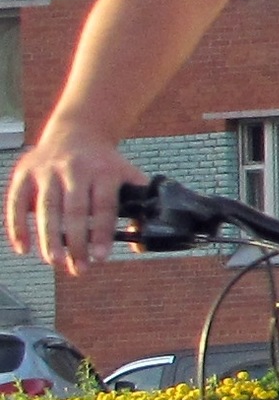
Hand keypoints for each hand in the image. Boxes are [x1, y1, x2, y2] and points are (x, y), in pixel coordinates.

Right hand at [6, 133, 145, 274]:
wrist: (78, 131)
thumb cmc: (104, 164)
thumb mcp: (127, 175)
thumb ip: (139, 206)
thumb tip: (141, 244)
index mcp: (103, 171)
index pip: (103, 206)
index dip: (102, 233)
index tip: (100, 258)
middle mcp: (75, 168)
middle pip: (74, 209)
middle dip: (75, 241)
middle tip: (78, 268)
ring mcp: (48, 169)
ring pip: (46, 206)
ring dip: (49, 237)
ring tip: (55, 262)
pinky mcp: (26, 172)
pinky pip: (17, 200)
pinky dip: (18, 225)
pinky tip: (23, 248)